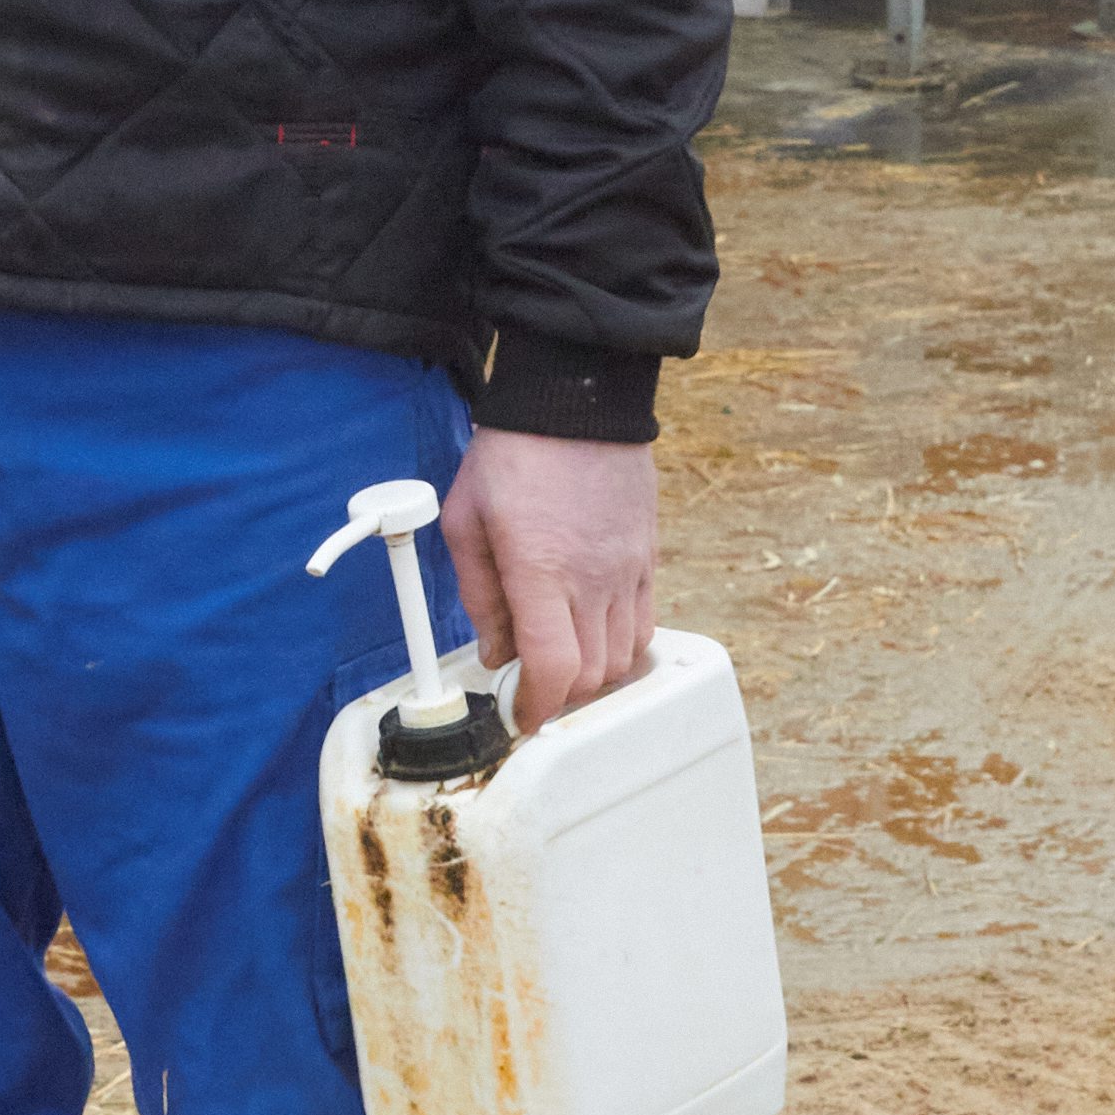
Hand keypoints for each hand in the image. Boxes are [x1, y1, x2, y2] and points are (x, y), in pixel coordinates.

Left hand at [440, 426, 656, 735]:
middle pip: (592, 676)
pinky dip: (622, 642)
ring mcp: (627, 568)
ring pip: (624, 656)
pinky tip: (595, 631)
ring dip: (594, 672)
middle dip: (560, 694)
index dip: (538, 706)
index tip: (522, 715)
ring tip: (564, 658)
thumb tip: (494, 650)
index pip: (554, 668)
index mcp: (540, 570)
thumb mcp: (466, 520)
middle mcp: (592, 577)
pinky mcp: (648, 555)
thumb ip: (477, 594)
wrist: (576, 399)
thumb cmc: (513, 454)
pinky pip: (645, 621)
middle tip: (533, 685)